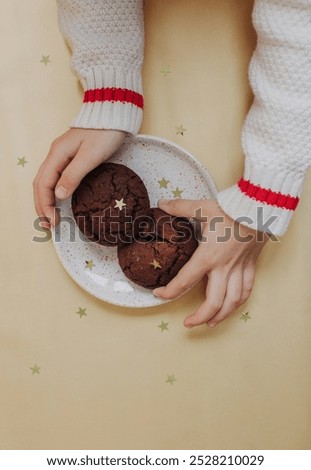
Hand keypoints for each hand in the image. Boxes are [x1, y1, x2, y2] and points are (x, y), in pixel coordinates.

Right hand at [33, 128, 125, 227]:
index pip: (43, 185)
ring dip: (46, 200)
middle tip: (48, 226)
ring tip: (50, 217)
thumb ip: (73, 175)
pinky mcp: (71, 157)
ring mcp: (62, 155)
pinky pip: (56, 177)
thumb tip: (58, 196)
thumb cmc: (105, 133)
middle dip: (41, 206)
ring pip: (47, 181)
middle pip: (40, 184)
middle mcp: (55, 155)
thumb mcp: (90, 156)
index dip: (45, 205)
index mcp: (57, 155)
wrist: (114, 115)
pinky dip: (54, 192)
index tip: (51, 222)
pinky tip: (60, 201)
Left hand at [153, 199, 268, 327]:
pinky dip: (239, 301)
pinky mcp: (251, 266)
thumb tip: (161, 204)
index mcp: (208, 256)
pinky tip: (232, 306)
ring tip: (210, 323)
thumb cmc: (231, 208)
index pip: (185, 281)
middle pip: (213, 302)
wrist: (260, 207)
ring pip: (233, 301)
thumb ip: (179, 207)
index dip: (169, 292)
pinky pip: (247, 289)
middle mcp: (224, 267)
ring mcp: (239, 268)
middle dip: (199, 317)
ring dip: (221, 316)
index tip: (159, 295)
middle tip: (187, 323)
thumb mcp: (202, 207)